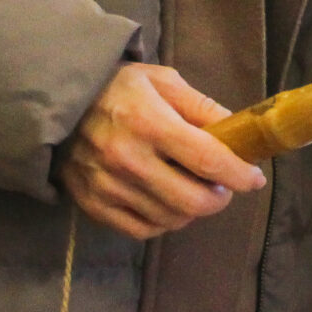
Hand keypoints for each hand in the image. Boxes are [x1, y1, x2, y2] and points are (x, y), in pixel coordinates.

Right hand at [58, 63, 265, 239]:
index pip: (207, 160)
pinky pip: (140, 230)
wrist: (56, 102)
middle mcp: (128, 159)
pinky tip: (166, 203)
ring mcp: (107, 186)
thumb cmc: (116, 86)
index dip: (239, 174)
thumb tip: (237, 130)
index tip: (255, 178)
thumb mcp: (162, 81)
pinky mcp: (92, 204)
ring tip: (193, 190)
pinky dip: (162, 222)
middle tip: (222, 186)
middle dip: (218, 198)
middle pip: (191, 200)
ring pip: (169, 219)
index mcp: (150, 122)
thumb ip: (200, 106)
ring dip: (192, 210)